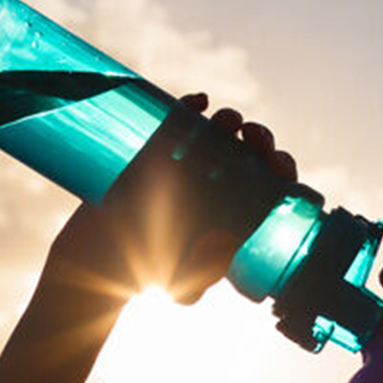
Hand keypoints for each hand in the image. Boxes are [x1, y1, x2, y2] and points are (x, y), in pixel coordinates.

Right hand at [42, 92, 299, 307]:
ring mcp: (188, 165)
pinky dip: (191, 105)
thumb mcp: (183, 282)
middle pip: (252, 153)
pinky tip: (200, 101)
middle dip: (261, 140)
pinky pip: (179, 120)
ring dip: (231, 120)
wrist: (100, 259)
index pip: (271, 185)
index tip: (276, 165)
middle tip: (254, 138)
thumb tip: (224, 250)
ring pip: (220, 133)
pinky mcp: (156, 150)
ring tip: (229, 121)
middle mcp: (217, 185)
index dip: (282, 170)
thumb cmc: (149, 273)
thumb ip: (203, 273)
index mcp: (234, 212)